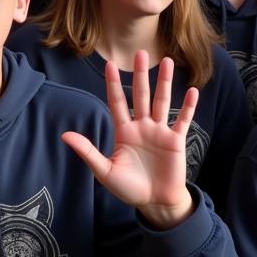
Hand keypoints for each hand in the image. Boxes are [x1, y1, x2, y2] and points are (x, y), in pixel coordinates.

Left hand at [62, 53, 195, 228]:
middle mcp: (142, 126)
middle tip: (141, 53)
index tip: (110, 64)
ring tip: (167, 62)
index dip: (113, 84)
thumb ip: (87, 151)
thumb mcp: (105, 170)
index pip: (117, 102)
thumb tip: (64, 136)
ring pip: (162, 101)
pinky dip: (188, 106)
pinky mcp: (176, 141)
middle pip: (141, 95)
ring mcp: (160, 132)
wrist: (154, 203)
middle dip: (140, 75)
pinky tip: (192, 90)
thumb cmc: (129, 188)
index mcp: (124, 131)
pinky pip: (183, 120)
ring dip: (165, 82)